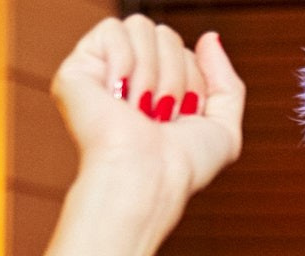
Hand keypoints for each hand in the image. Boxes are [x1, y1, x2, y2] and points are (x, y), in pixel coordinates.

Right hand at [52, 19, 245, 209]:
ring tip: (138, 110)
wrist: (148, 178)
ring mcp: (101, 73)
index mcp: (157, 91)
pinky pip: (112, 29)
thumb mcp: (224, 131)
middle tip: (158, 116)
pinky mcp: (76, 70)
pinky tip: (117, 95)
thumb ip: (227, 84)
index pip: (184, 51)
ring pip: (140, 26)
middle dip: (174, 77)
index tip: (181, 118)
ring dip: (151, 74)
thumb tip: (208, 37)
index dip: (194, 82)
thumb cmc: (181, 167)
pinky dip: (124, 62)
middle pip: (165, 34)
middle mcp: (129, 79)